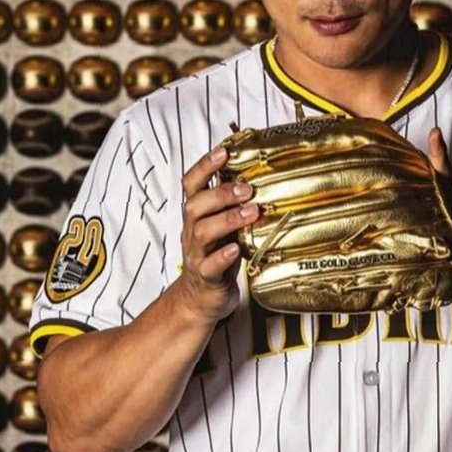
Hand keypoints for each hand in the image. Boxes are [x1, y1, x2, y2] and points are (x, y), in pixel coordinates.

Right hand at [176, 145, 258, 323]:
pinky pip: (209, 266)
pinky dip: (222, 256)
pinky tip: (235, 249)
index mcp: (197, 215)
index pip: (192, 184)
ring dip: (227, 220)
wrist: (201, 299)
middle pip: (194, 206)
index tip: (223, 152)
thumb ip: (233, 205)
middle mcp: (192, 232)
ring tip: (251, 213)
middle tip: (246, 188)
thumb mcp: (224, 225)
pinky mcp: (206, 277)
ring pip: (201, 233)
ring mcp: (197, 255)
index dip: (204, 166)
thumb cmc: (216, 255)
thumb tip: (260, 175)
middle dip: (219, 194)